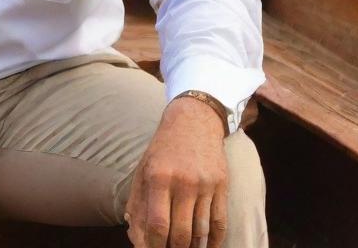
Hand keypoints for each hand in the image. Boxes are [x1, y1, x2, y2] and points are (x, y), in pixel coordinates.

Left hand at [124, 96, 227, 247]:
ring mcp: (205, 185)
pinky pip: (220, 223)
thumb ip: (137, 203)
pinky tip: (206, 246)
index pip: (157, 225)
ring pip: (201, 232)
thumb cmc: (164, 148)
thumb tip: (136, 238)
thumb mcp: (144, 169)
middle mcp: (183, 182)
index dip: (154, 246)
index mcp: (159, 177)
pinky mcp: (222, 186)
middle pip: (180, 234)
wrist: (194, 121)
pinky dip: (214, 241)